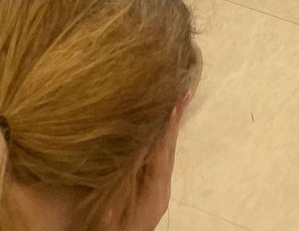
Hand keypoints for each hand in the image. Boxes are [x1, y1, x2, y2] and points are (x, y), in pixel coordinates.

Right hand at [109, 95, 190, 230]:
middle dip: (175, 120)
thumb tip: (135, 148)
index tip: (175, 101)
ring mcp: (161, 192)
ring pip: (167, 154)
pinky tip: (161, 132)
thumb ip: (126, 178)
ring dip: (171, 129)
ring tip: (177, 104)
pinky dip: (163, 142)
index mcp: (154, 191)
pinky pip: (162, 162)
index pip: (162, 151)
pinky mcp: (155, 194)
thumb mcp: (113, 206)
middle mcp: (162, 189)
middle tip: (185, 92)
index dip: (167, 126)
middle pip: (169, 149)